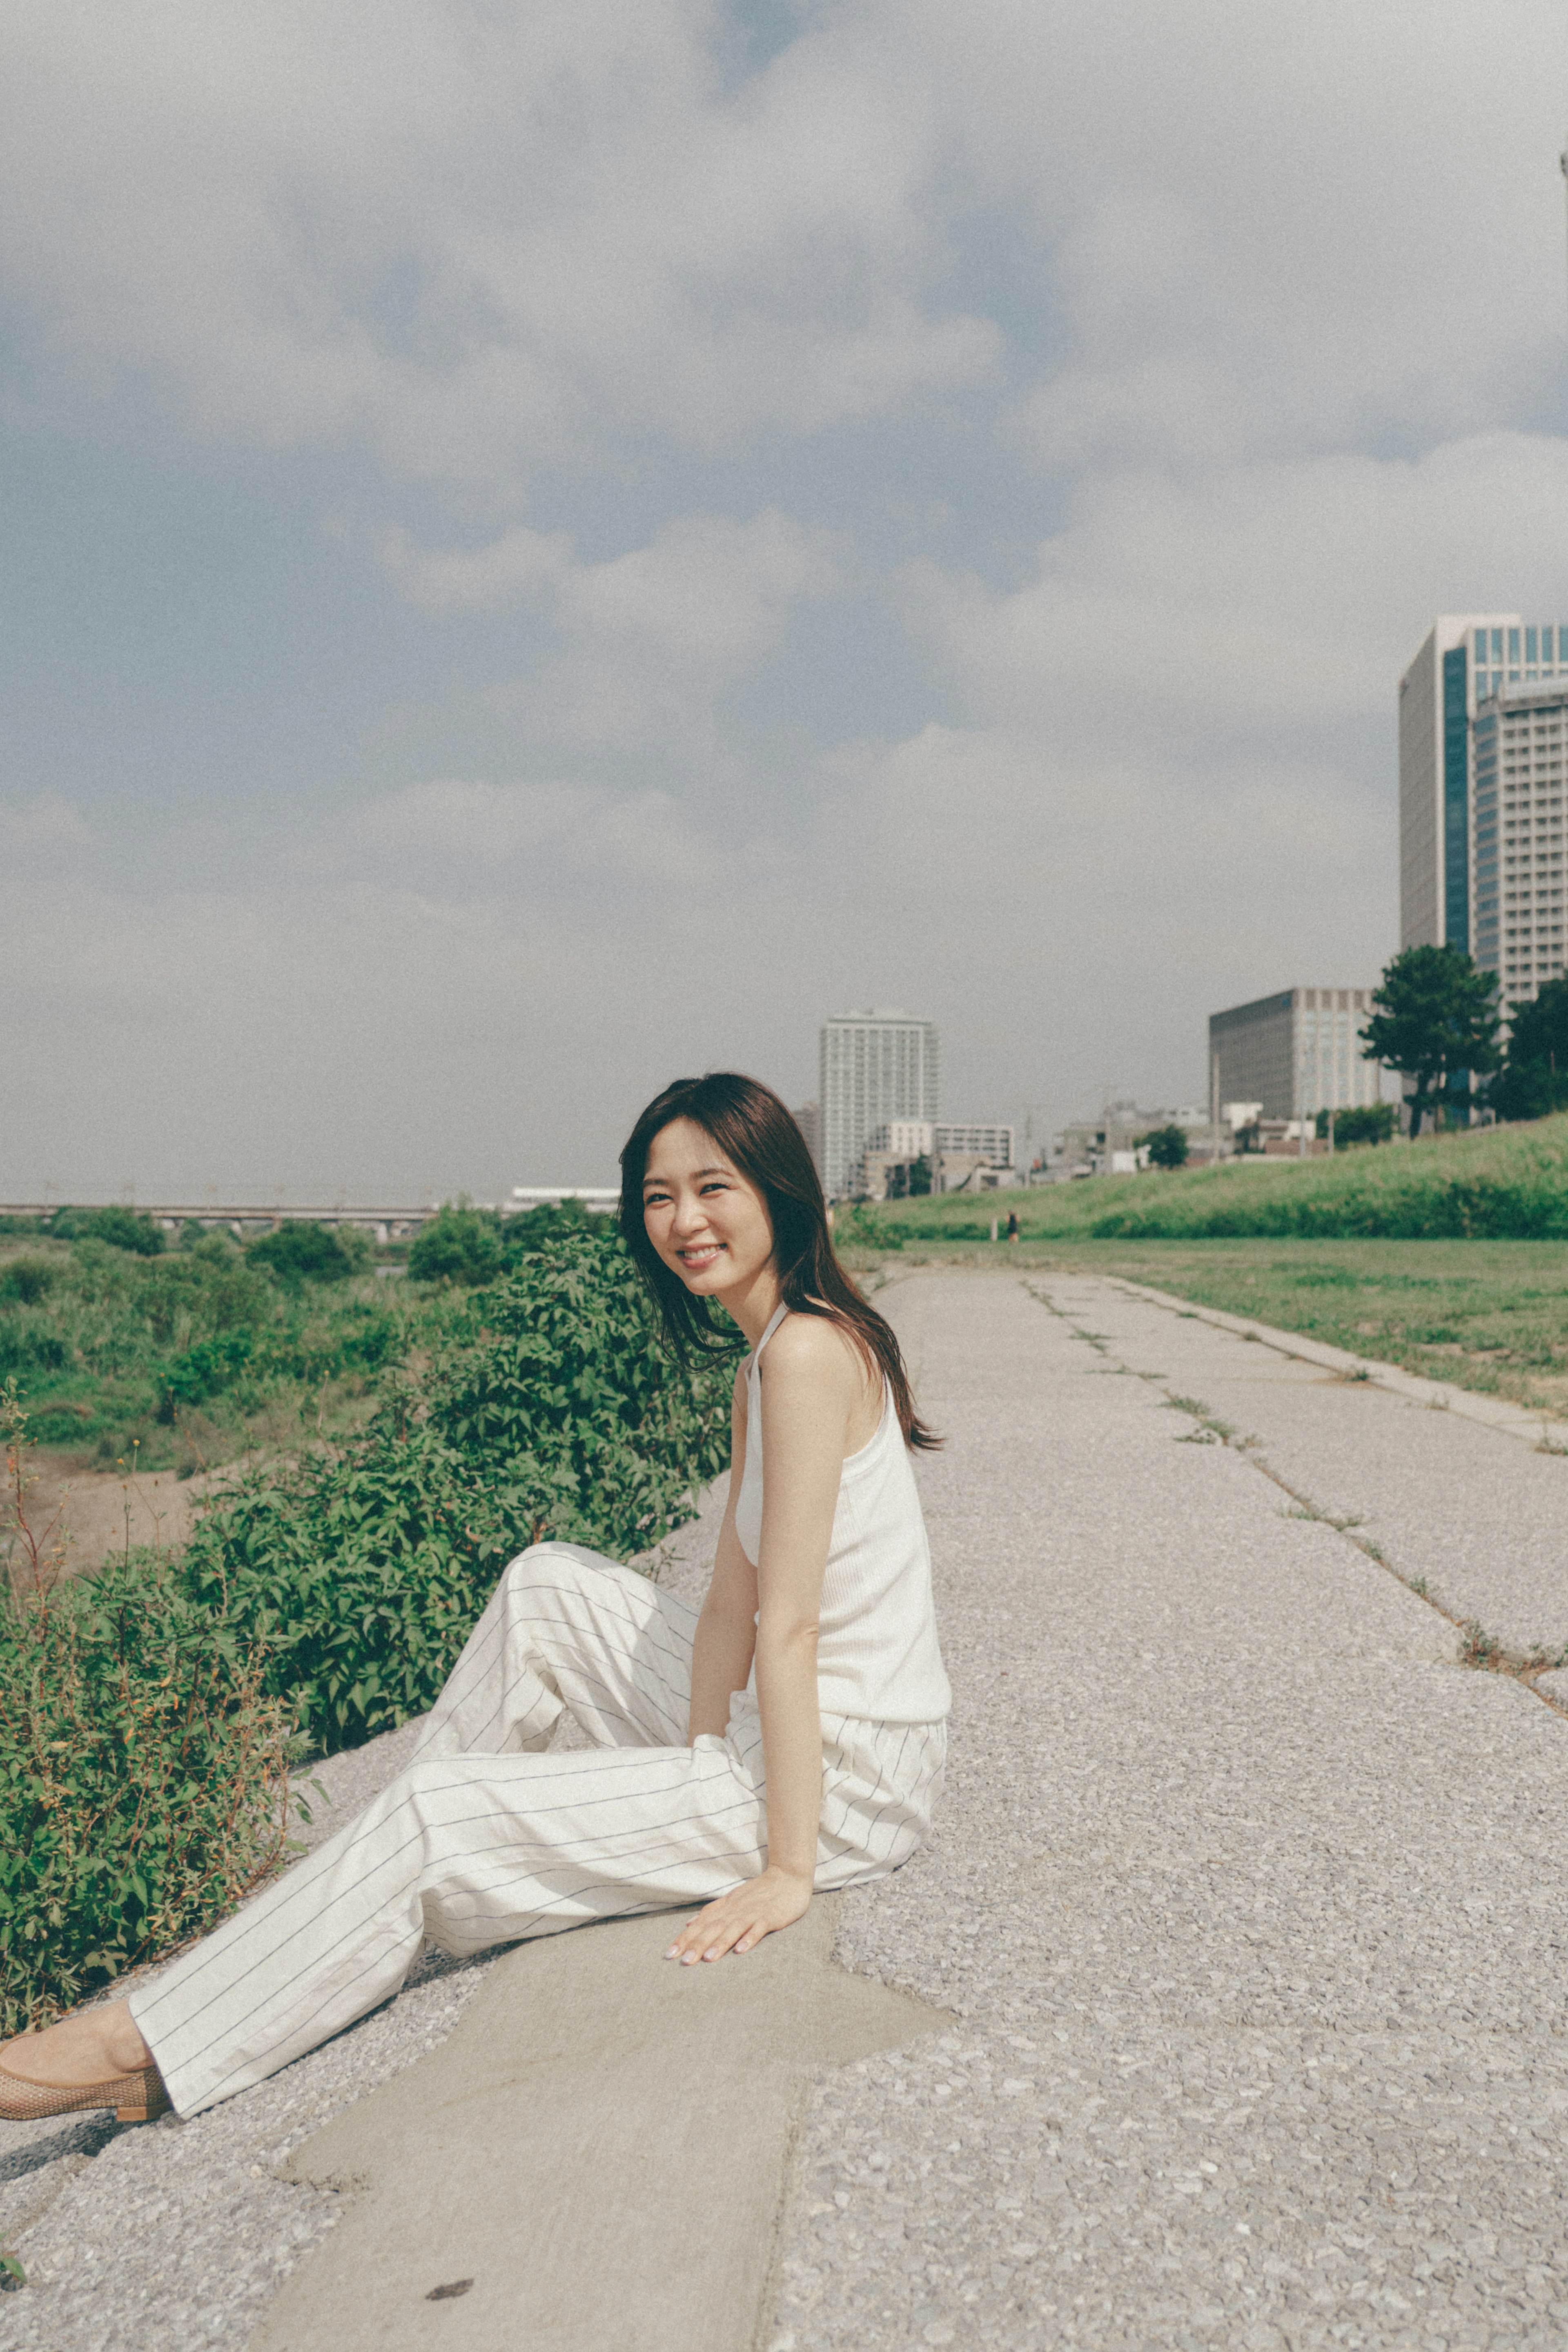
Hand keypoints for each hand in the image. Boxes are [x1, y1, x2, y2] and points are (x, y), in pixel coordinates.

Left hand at [664, 1866, 811, 1963]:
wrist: (788, 1876)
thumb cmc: (759, 1892)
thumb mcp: (732, 1899)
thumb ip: (712, 1911)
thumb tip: (688, 1924)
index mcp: (726, 1907)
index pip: (701, 1924)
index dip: (685, 1938)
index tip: (669, 1954)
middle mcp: (736, 1909)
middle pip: (714, 1928)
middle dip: (697, 1944)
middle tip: (683, 1962)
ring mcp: (753, 1912)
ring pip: (733, 1928)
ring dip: (720, 1943)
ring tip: (707, 1958)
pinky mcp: (771, 1916)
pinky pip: (759, 1928)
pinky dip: (749, 1939)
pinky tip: (740, 1951)